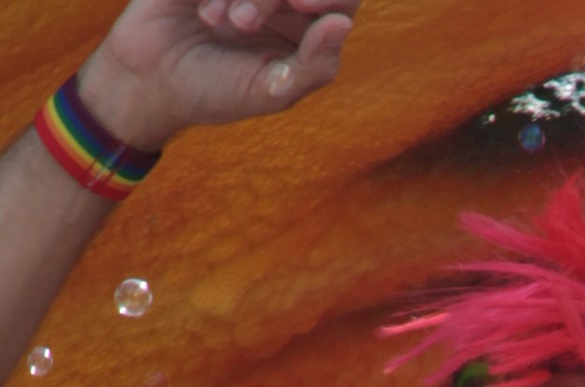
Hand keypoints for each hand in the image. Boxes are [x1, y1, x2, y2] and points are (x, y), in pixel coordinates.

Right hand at [82, 0, 357, 146]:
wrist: (152, 79)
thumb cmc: (217, 92)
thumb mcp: (271, 90)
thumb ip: (314, 65)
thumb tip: (343, 24)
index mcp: (307, 29)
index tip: (301, 3)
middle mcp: (281, 0)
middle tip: (243, 22)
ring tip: (219, 22)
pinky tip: (204, 12)